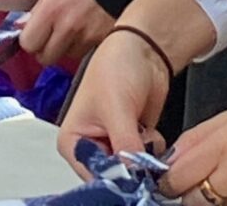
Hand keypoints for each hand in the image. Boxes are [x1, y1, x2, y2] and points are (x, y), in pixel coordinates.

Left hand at [17, 0, 114, 63]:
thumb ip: (42, 6)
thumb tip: (27, 23)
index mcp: (52, 9)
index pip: (28, 43)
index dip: (31, 39)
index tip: (34, 33)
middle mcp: (67, 27)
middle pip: (46, 57)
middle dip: (47, 48)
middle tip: (52, 36)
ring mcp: (86, 36)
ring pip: (68, 56)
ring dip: (69, 47)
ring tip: (75, 28)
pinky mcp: (103, 40)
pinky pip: (88, 51)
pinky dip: (87, 44)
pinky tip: (90, 28)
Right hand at [56, 27, 170, 172]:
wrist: (145, 48)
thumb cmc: (117, 65)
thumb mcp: (117, 108)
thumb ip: (124, 146)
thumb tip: (134, 176)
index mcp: (73, 142)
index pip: (91, 177)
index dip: (113, 178)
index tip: (133, 172)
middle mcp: (91, 148)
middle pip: (112, 176)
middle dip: (131, 167)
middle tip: (140, 147)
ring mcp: (114, 145)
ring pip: (132, 171)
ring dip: (144, 158)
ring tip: (141, 130)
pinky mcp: (134, 142)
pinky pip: (146, 162)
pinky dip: (153, 151)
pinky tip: (150, 131)